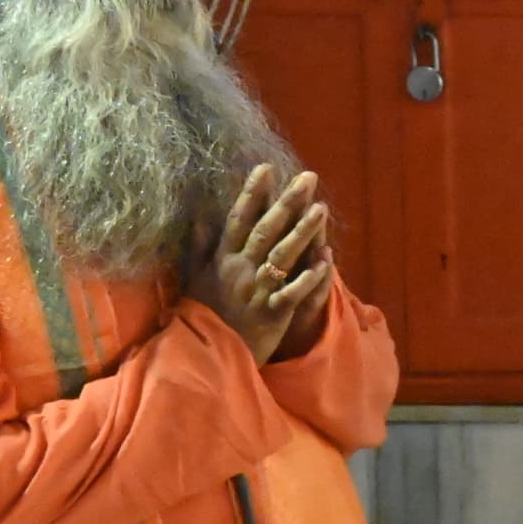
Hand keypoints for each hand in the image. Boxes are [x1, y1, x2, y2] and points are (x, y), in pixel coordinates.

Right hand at [191, 164, 332, 363]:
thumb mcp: (196, 277)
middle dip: (287, 202)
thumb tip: (199, 214)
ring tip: (321, 209)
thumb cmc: (205, 313)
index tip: (267, 167)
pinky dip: (308, 279)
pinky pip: (291, 294)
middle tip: (308, 177)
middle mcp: (240, 271)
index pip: (239, 219)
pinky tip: (326, 262)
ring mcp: (256, 292)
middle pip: (266, 231)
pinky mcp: (271, 315)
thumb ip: (200, 245)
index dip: (252, 193)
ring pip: (282, 257)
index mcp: (224, 260)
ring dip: (302, 233)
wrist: (206, 355)